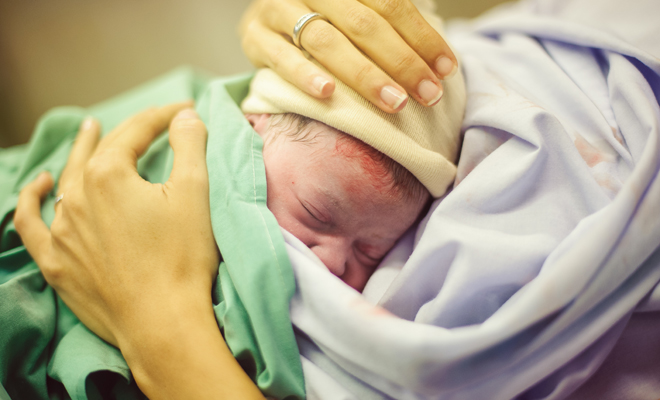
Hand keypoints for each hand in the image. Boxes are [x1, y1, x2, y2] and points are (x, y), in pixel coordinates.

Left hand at [14, 105, 261, 397]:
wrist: (161, 322)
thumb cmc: (181, 257)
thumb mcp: (194, 192)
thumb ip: (189, 145)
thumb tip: (184, 116)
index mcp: (108, 175)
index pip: (136, 132)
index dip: (163, 117)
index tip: (186, 110)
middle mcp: (75, 197)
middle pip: (100, 151)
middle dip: (126, 130)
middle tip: (145, 119)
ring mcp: (60, 231)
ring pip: (67, 180)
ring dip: (81, 154)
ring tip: (90, 133)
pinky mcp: (56, 262)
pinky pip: (32, 223)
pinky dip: (32, 200)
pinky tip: (39, 185)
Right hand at [240, 0, 456, 112]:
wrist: (266, 18)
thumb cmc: (324, 21)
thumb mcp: (356, 10)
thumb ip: (388, 20)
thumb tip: (442, 58)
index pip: (391, 3)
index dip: (422, 36)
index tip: (446, 69)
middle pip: (364, 22)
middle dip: (402, 61)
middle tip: (428, 95)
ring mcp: (278, 8)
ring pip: (326, 40)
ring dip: (364, 75)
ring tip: (393, 102)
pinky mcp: (254, 35)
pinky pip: (280, 57)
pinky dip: (305, 75)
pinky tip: (328, 94)